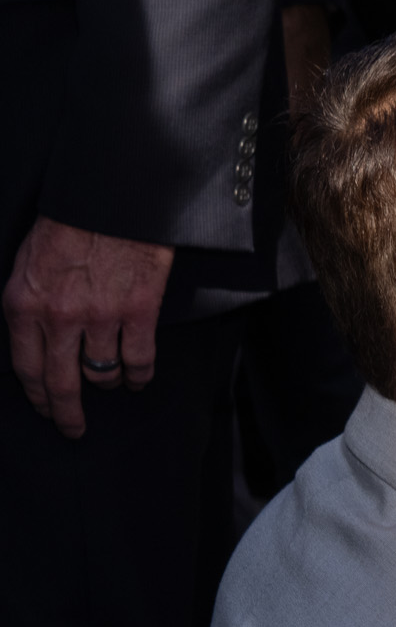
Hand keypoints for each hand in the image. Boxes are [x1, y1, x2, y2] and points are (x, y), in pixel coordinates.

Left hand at [4, 217, 175, 438]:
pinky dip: (138, 375)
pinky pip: (138, 359)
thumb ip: (29, 304)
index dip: (38, 396)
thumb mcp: (27, 263)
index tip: (45, 410)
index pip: (26, 367)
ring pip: (102, 372)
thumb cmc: (69, 223)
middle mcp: (59, 316)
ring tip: (110, 384)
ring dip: (106, 383)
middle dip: (67, 413)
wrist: (110, 197)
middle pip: (62, 382)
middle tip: (72, 429)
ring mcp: (100, 316)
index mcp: (25, 304)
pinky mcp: (138, 310)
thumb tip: (37, 339)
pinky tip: (137, 379)